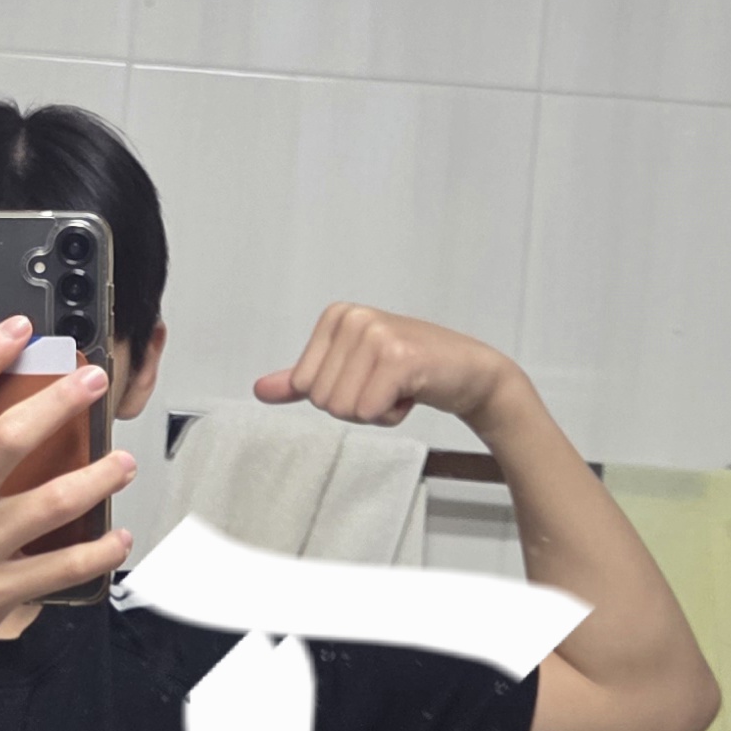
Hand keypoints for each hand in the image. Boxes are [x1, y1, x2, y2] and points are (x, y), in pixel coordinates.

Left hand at [254, 302, 513, 434]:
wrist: (470, 371)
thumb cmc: (412, 369)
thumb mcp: (351, 369)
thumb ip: (302, 379)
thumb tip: (260, 390)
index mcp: (336, 316)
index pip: (304, 385)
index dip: (338, 394)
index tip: (369, 377)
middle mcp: (353, 318)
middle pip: (322, 400)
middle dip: (357, 405)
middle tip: (388, 384)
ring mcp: (376, 335)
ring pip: (344, 409)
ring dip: (376, 410)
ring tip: (399, 387)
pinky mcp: (398, 358)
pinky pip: (370, 411)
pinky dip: (392, 414)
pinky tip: (412, 392)